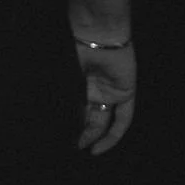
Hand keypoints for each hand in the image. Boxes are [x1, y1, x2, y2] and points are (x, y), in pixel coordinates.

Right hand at [71, 30, 136, 154]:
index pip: (78, 109)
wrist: (97, 33)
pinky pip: (123, 118)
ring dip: (96, 137)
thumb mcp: (68, 76)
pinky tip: (100, 147)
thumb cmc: (78, 49)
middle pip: (91, 117)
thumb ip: (67, 97)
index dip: (72, 125)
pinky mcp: (126, 92)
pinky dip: (113, 135)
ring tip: (85, 150)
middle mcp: (97, 88)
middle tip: (72, 148)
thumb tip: (58, 122)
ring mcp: (112, 91)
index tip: (61, 140)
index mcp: (82, 82)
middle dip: (82, 134)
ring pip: (105, 121)